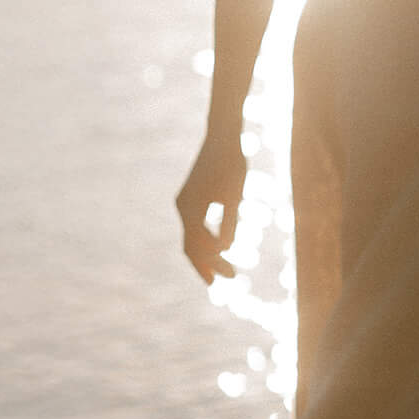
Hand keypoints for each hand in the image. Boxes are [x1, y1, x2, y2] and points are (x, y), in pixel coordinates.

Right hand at [175, 130, 246, 284]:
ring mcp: (184, 203)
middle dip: (207, 264)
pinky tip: (219, 248)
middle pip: (191, 245)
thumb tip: (225, 249)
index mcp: (191, 208)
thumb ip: (229, 222)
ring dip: (206, 254)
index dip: (212, 264)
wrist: (223, 137)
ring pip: (191, 237)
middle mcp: (183, 207)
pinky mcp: (190, 198)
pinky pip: (194, 226)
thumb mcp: (235, 195)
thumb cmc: (232, 164)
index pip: (198, 246)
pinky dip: (204, 240)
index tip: (229, 277)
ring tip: (221, 270)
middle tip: (224, 281)